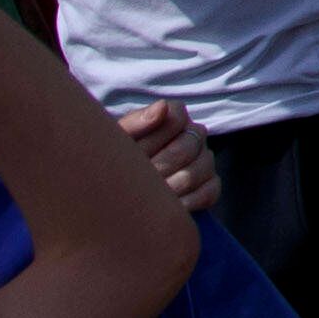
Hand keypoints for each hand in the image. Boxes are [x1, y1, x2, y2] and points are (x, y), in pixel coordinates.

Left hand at [110, 97, 219, 215]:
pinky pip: (209, 192)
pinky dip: (187, 202)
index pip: (176, 117)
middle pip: (187, 146)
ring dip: (170, 188)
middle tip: (136, 184)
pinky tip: (164, 210)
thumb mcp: (115, 142)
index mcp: (170, 119)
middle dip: (159, 167)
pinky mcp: (210, 187)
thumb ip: (135, 122)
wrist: (109, 194)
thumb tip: (161, 107)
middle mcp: (193, 137)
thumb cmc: (111, 164)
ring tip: (147, 200)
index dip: (153, 137)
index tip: (132, 154)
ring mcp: (204, 161)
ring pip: (199, 170)